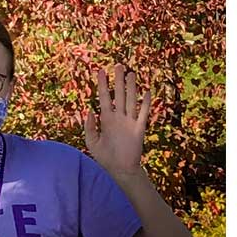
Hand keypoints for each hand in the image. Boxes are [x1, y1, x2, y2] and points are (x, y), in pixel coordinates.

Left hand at [82, 63, 151, 178]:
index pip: (104, 98)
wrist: (120, 171)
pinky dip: (145, 103)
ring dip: (131, 87)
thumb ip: (90, 127)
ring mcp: (129, 122)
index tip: (101, 71)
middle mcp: (119, 118)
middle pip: (119, 95)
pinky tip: (147, 91)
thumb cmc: (105, 158)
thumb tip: (90, 110)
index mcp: (106, 120)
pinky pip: (143, 114)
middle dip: (118, 80)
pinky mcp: (139, 129)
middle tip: (118, 65)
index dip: (103, 85)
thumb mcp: (92, 143)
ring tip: (131, 73)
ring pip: (131, 100)